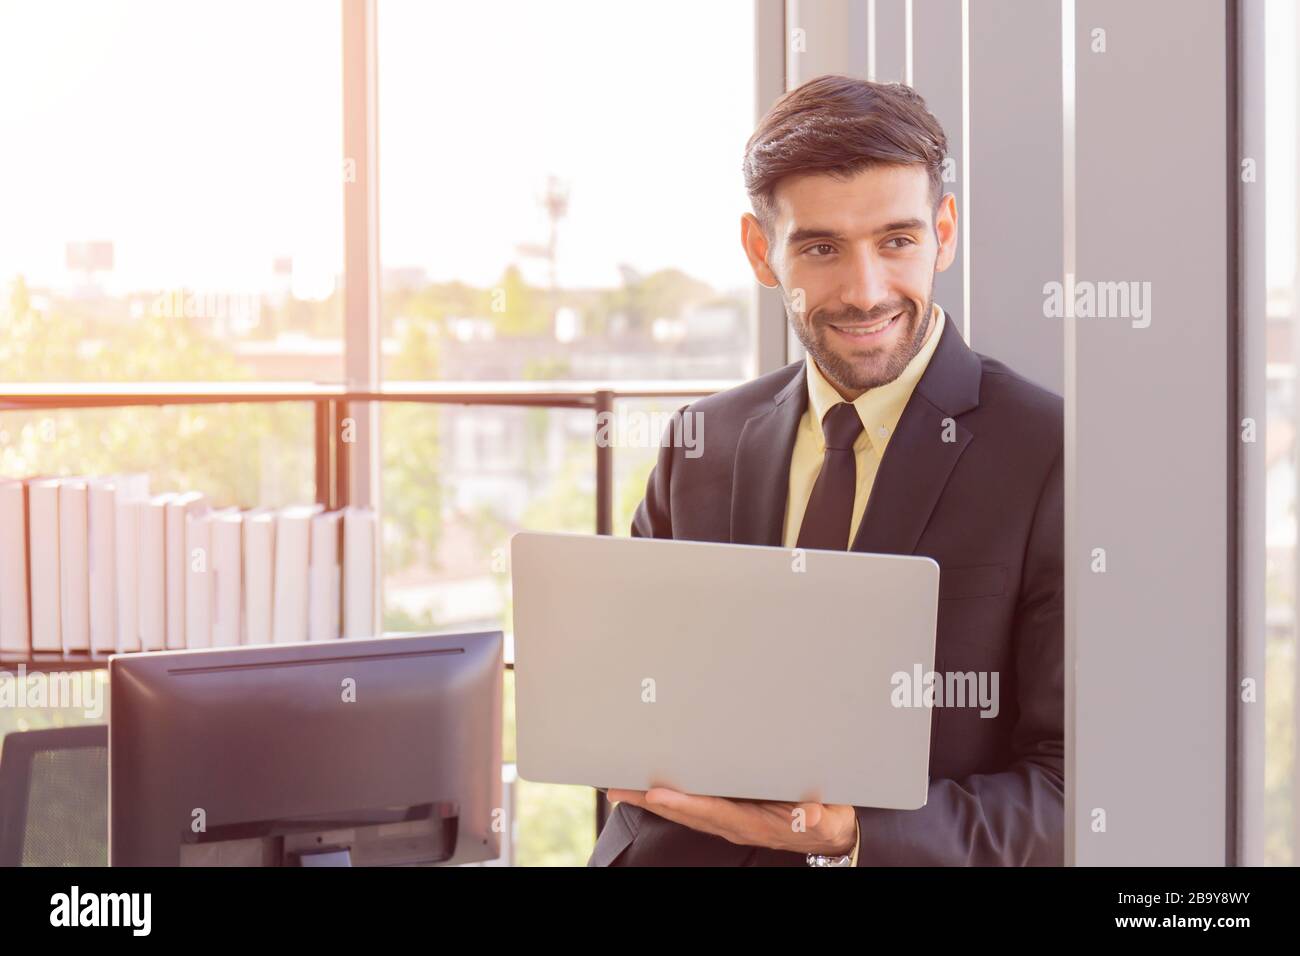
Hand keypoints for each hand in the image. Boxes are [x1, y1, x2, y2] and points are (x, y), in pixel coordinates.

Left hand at [605, 787, 856, 855]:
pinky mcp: (728, 814)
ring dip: (651, 801)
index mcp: (755, 823)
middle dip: (652, 801)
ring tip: (621, 787)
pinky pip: (692, 808)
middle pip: (687, 813)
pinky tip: (649, 791)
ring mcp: (729, 821)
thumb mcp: (828, 816)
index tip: (658, 794)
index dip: (685, 804)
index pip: (714, 812)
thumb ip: (819, 816)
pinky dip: (668, 800)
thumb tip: (811, 815)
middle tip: (619, 787)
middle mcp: (735, 825)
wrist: (829, 832)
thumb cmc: (826, 819)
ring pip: (684, 812)